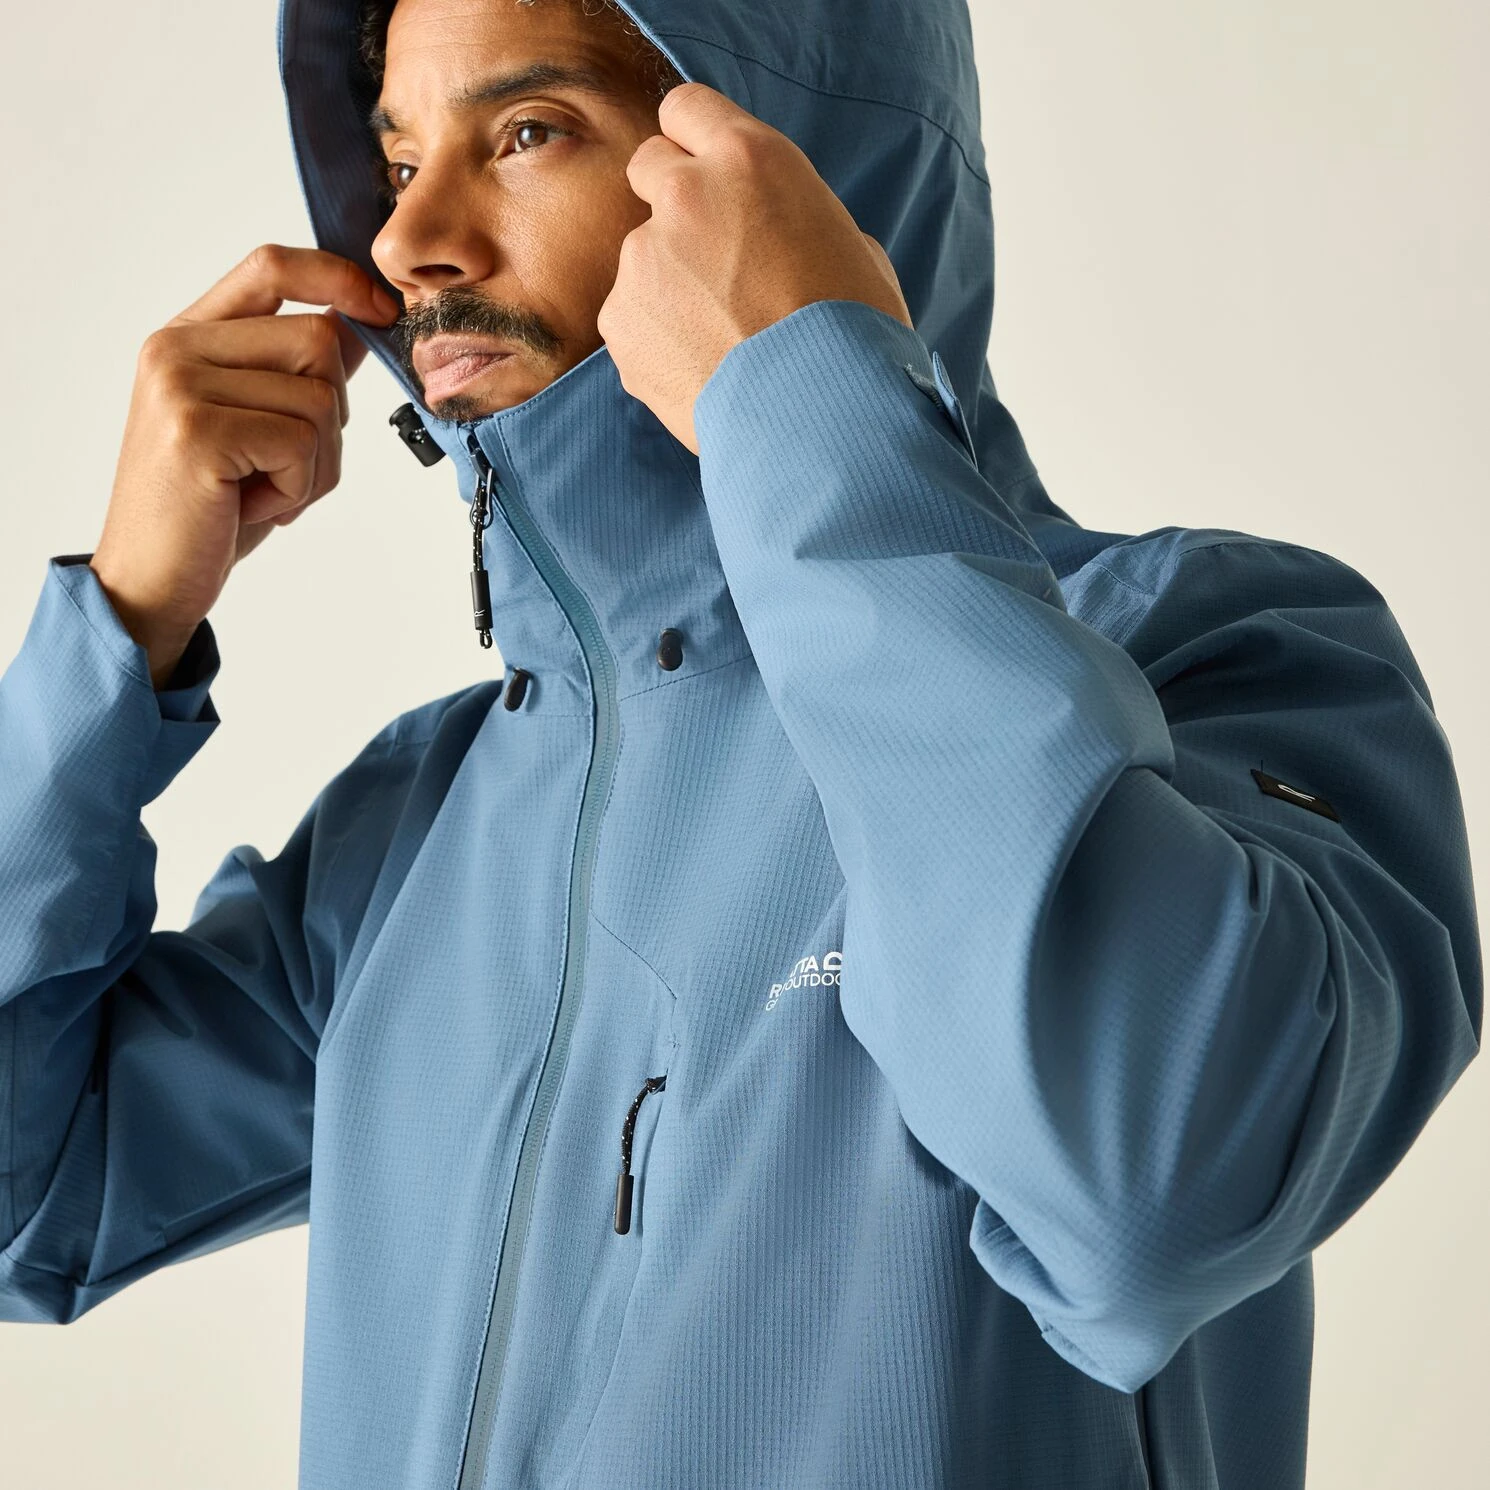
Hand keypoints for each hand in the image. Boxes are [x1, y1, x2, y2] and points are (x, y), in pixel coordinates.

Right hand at [89, 245, 397, 686]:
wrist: (152, 579)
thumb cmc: (210, 508)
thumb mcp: (260, 427)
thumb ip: (300, 371)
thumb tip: (359, 322)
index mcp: (190, 335)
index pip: (273, 265)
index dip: (338, 278)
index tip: (381, 309)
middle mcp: (177, 347)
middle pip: (319, 341)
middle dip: (332, 417)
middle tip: (287, 466)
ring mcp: (181, 385)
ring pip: (320, 398)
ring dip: (316, 463)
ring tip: (264, 488)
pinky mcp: (197, 430)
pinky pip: (303, 444)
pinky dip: (299, 487)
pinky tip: (253, 505)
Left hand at [597, 83, 911, 453]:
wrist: (820, 421)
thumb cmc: (853, 336)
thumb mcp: (848, 245)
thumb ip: (791, 217)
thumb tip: (773, 233)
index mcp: (750, 159)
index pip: (687, 108)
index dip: (696, 144)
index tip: (706, 175)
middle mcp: (684, 194)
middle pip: (649, 168)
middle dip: (674, 203)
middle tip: (715, 258)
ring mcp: (643, 258)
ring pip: (643, 255)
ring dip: (671, 283)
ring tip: (722, 336)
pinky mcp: (619, 320)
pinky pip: (632, 317)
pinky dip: (657, 339)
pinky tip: (703, 367)